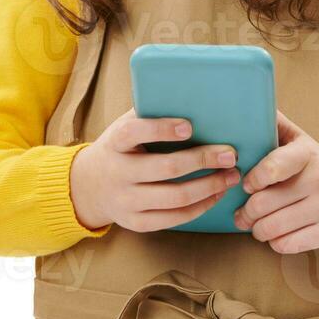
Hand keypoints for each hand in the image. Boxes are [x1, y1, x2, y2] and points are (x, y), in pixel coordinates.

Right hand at [68, 107, 241, 232]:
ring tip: (231, 176)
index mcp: (115, 144)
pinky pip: (174, 219)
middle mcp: (118, 174)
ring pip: (175, 198)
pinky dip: (200, 207)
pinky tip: (216, 194)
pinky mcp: (137, 223)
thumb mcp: (123, 127)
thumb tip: (190, 94)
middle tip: (229, 154)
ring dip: (209, 186)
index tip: (189, 126)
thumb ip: (149, 113)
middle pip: (165, 168)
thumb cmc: (118, 149)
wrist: (88, 187)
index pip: (133, 133)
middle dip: (202, 160)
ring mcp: (126, 202)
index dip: (161, 129)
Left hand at [232, 109, 318, 252]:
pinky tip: (273, 235)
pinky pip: (289, 245)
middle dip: (246, 212)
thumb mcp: (300, 139)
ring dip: (256, 229)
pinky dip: (274, 242)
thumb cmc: (316, 163)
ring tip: (252, 225)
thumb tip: (246, 104)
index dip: (253, 178)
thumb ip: (274, 124)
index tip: (246, 184)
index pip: (273, 167)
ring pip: (273, 228)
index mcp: (307, 154)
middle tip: (240, 213)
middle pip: (264, 203)